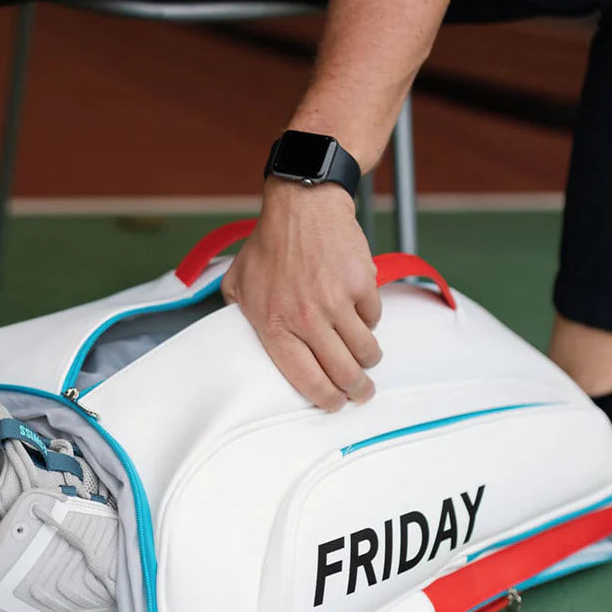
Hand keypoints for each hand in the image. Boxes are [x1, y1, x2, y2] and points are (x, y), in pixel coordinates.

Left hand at [222, 180, 382, 410]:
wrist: (302, 206)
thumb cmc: (268, 245)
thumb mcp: (237, 284)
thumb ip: (238, 316)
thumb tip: (242, 341)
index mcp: (274, 325)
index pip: (305, 378)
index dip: (325, 399)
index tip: (334, 404)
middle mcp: (306, 319)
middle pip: (343, 372)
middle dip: (356, 390)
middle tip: (361, 393)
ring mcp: (336, 302)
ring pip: (365, 350)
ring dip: (368, 359)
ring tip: (366, 358)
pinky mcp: (361, 284)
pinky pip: (373, 317)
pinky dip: (369, 320)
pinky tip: (358, 312)